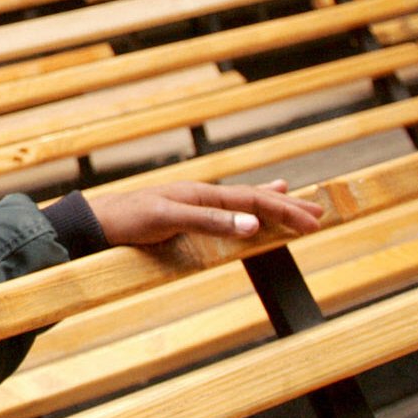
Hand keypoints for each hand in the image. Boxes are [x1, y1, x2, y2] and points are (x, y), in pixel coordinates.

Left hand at [89, 179, 325, 247]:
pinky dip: (246, 208)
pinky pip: (226, 210)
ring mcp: (195, 204)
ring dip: (272, 204)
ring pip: (244, 202)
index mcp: (203, 193)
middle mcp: (203, 195)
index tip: (314, 224)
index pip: (254, 200)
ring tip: (297, 202)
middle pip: (254, 198)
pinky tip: (252, 211)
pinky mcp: (186, 216)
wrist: (96, 223)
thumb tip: (255, 223)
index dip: (286, 212)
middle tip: (321, 214)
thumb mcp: (168, 220)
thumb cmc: (128, 219)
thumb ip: (210, 221)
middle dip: (288, 206)